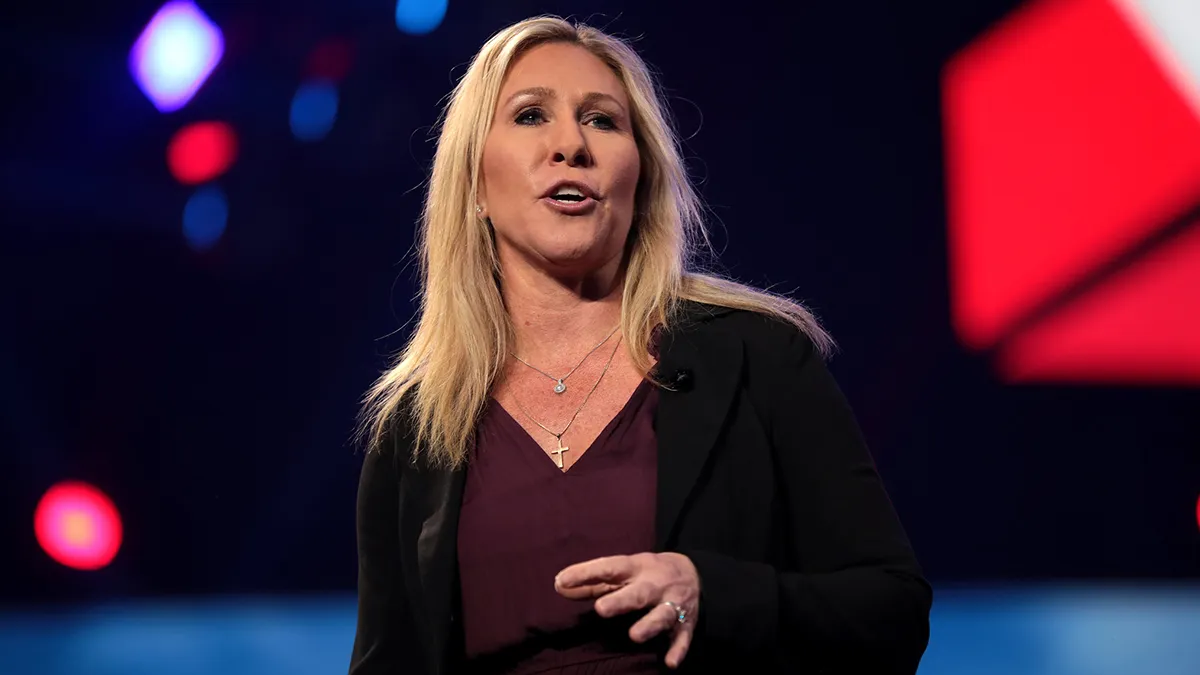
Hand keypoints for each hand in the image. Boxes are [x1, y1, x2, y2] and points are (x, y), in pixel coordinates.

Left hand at [554, 552, 699, 668]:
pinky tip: (669, 662)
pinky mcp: (686, 624)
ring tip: (634, 636)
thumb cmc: (647, 574)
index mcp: (636, 568)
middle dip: (621, 601)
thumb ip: (591, 581)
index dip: (586, 573)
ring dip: (650, 625)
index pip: (609, 568)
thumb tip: (559, 585)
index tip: (562, 580)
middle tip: (601, 609)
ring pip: (662, 615)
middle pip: (638, 593)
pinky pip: (682, 637)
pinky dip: (678, 650)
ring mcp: (672, 604)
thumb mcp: (623, 571)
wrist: (695, 574)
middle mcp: (655, 585)